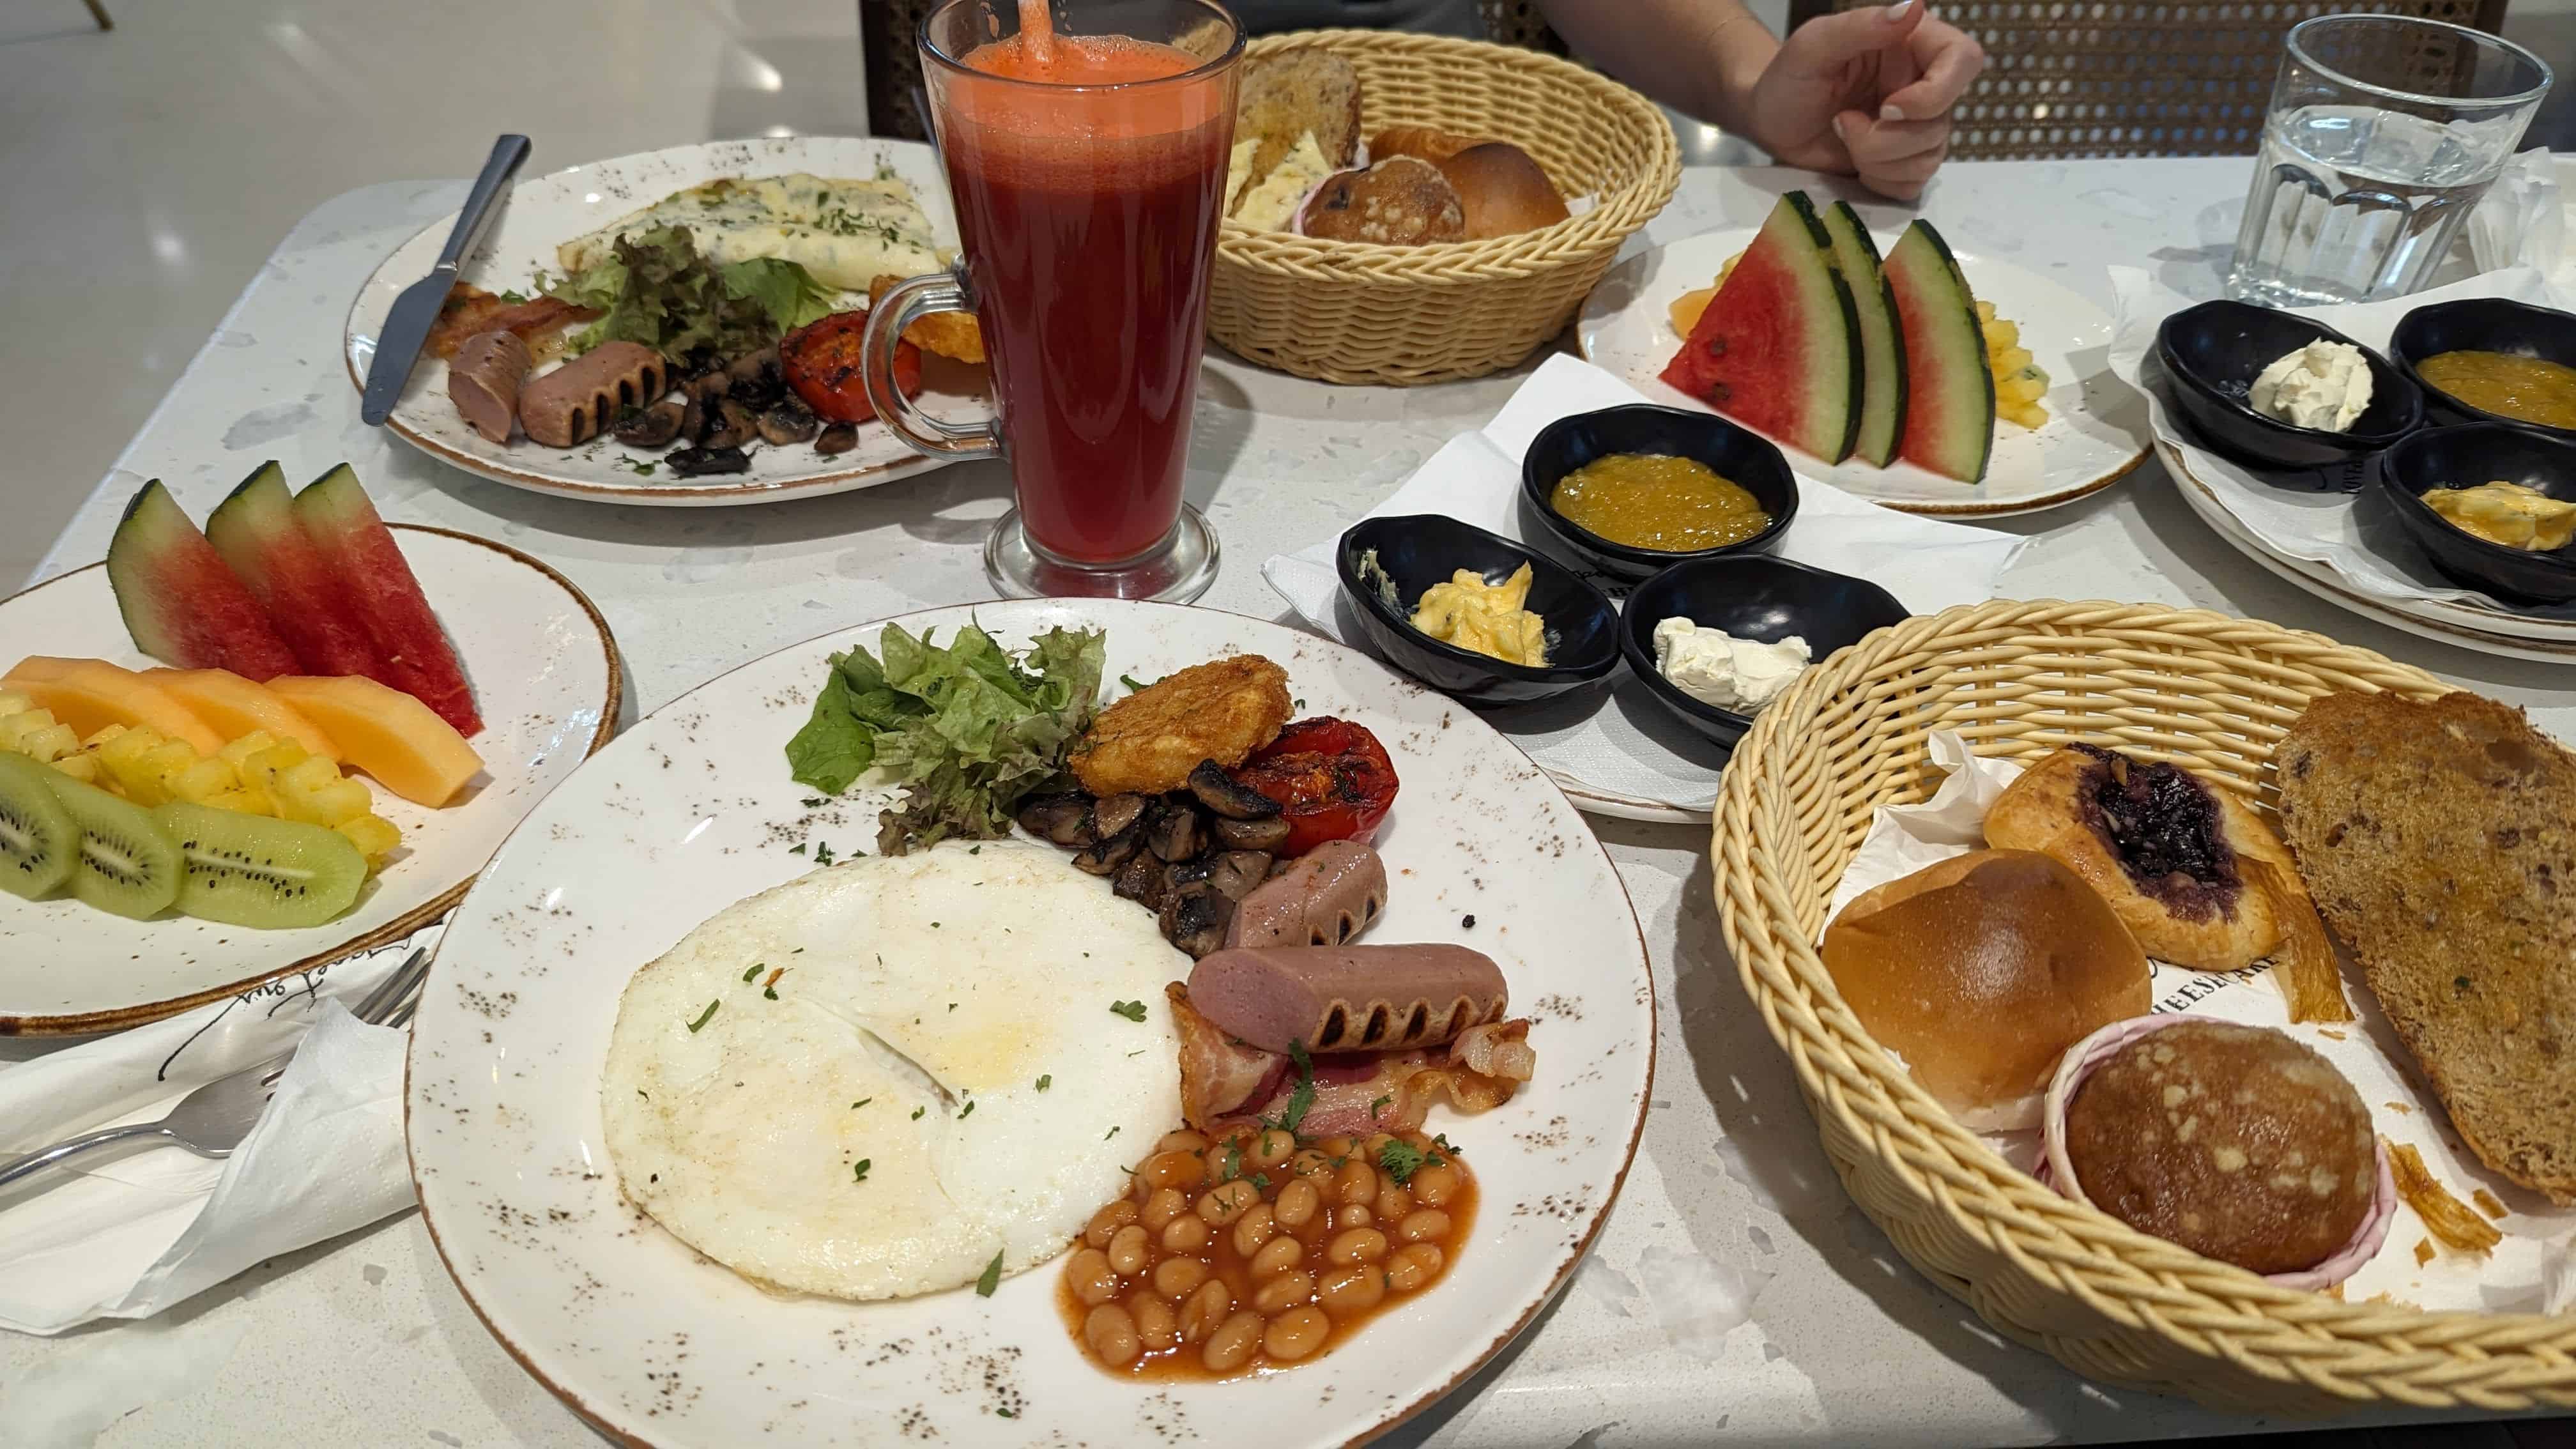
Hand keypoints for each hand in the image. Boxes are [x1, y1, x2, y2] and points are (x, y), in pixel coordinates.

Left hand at [1748, 0, 1984, 201]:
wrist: (1768, 122)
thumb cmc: (1787, 77)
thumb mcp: (1813, 45)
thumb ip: (1860, 25)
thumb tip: (1913, 6)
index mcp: (1912, 44)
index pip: (1964, 59)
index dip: (1937, 92)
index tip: (1889, 107)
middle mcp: (1923, 83)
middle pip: (1943, 121)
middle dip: (1888, 138)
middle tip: (1843, 123)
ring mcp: (1916, 126)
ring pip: (1929, 157)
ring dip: (1877, 159)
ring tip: (1842, 134)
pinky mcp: (1902, 162)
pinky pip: (1913, 184)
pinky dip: (1880, 180)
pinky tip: (1853, 162)